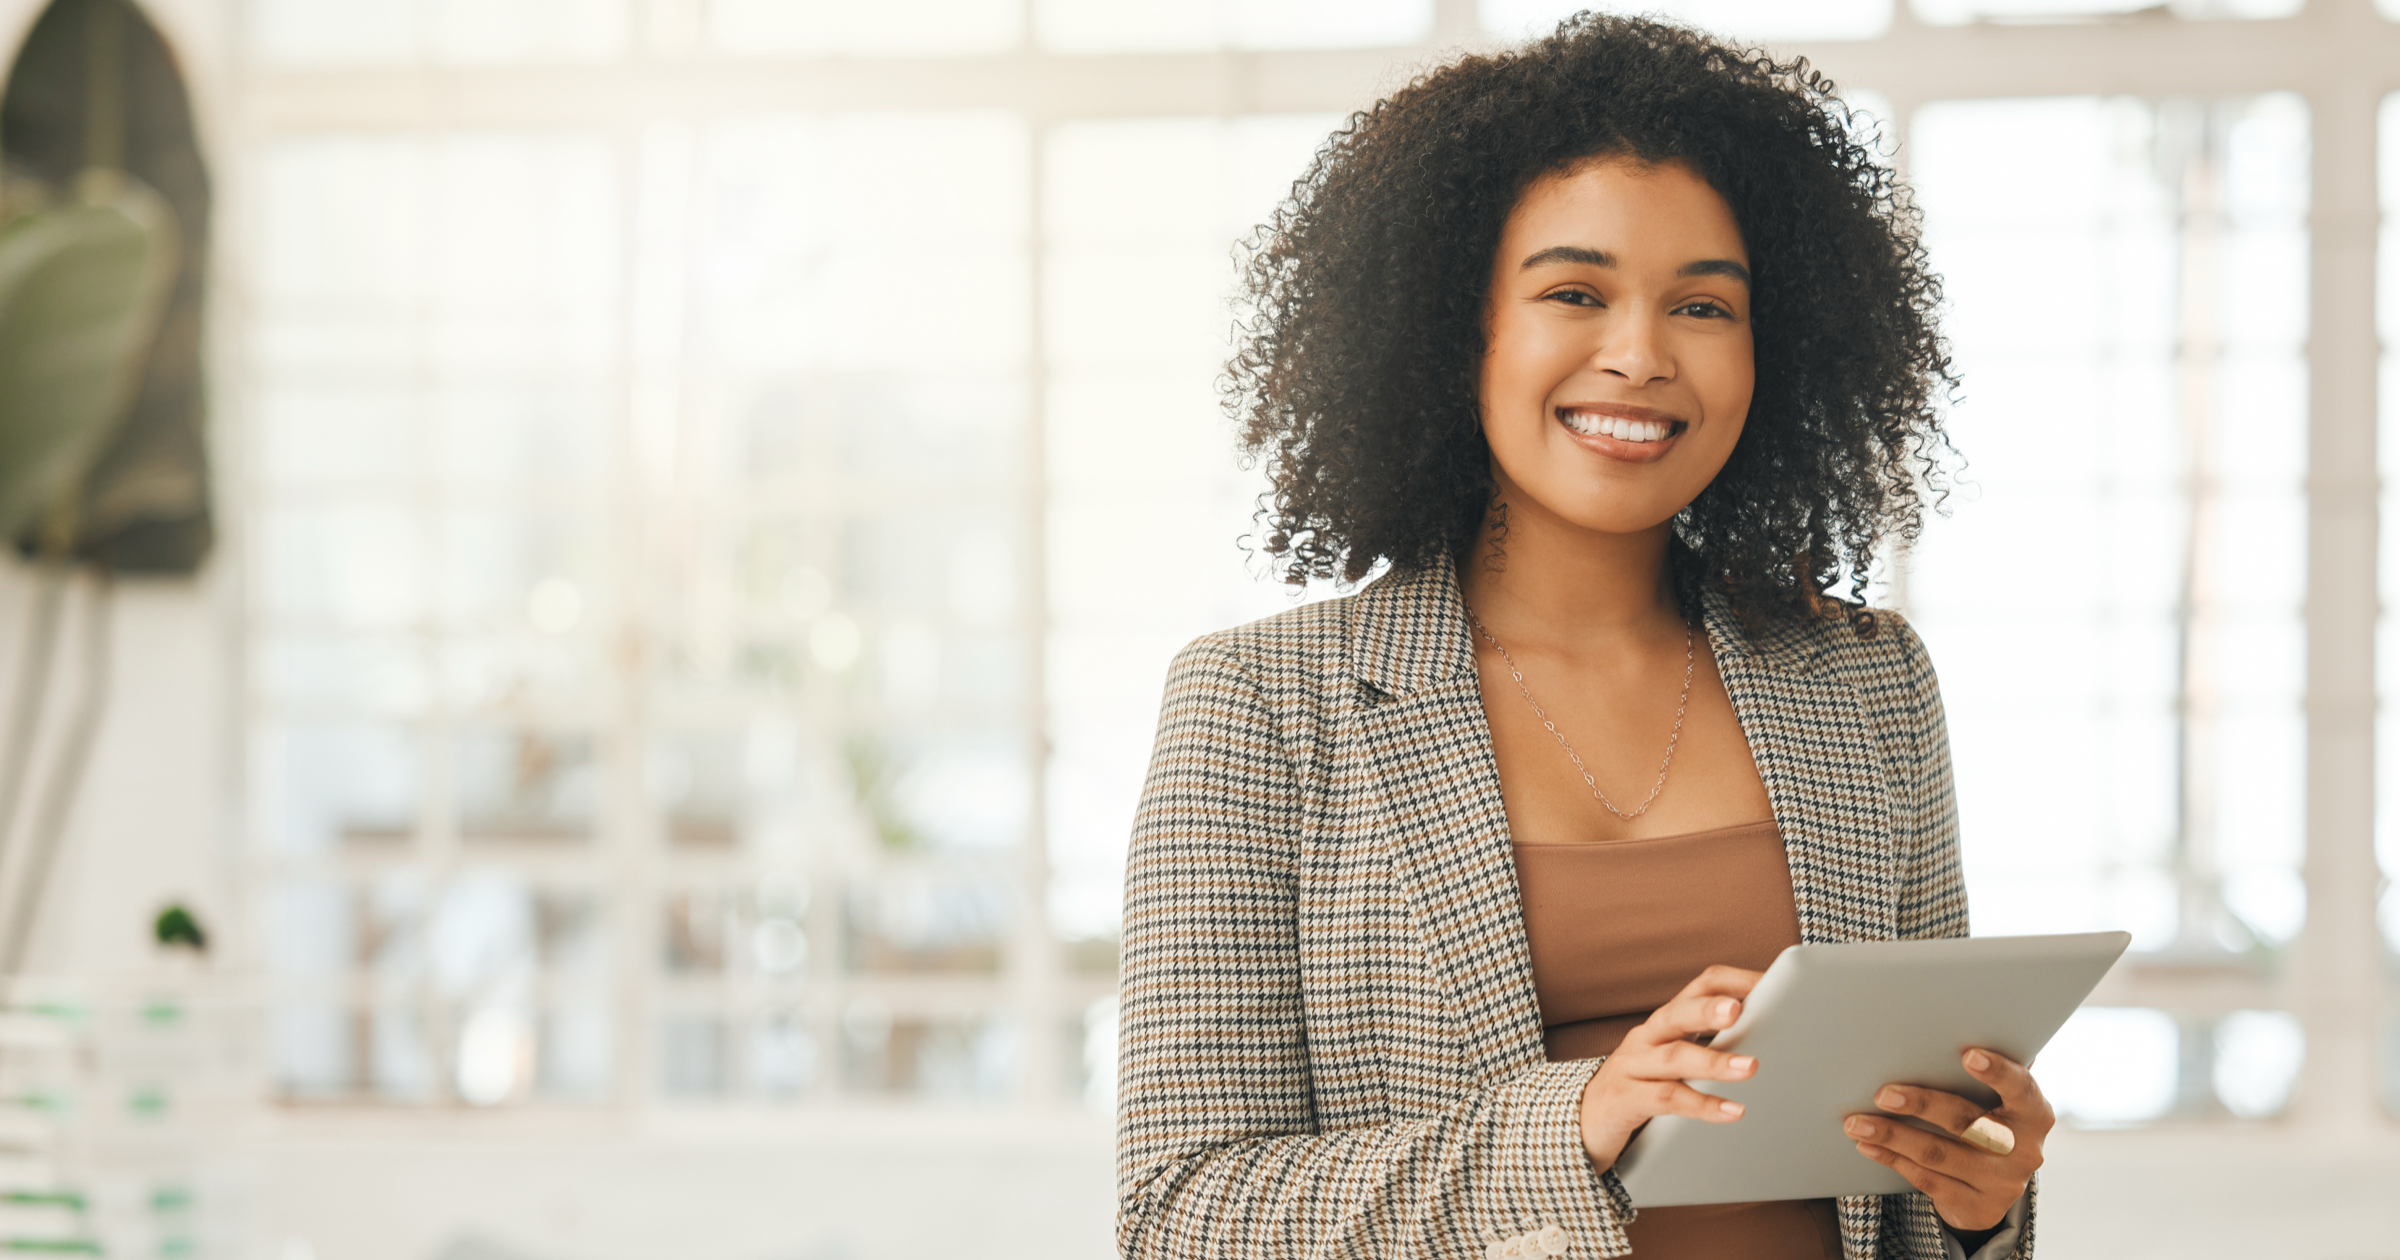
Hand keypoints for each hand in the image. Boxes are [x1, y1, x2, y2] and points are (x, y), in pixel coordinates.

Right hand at [1576, 965, 1761, 1171]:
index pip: (1701, 985)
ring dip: (1714, 1061)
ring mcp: (1633, 1066)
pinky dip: (1702, 1104)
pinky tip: (1732, 1110)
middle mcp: (1647, 1036)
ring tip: (1750, 1067)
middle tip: (1739, 1010)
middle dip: (1710, 1009)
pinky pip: (1667, 1099)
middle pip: (1679, 1012)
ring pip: (1674, 1057)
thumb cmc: (1642, 1087)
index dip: (1735, 980)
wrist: (1584, 1122)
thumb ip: (1710, 1046)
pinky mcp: (1625, 1099)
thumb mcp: (1674, 1061)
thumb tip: (1774, 1040)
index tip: (1772, 982)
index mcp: (1666, 1021)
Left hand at [1843, 1048, 2052, 1230]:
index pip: (2022, 1089)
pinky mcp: (1979, 1208)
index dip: (1998, 1072)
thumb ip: (1985, 1074)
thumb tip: (1954, 1028)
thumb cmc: (1987, 1122)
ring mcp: (2002, 1183)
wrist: (1993, 1188)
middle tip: (1882, 1093)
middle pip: (1967, 1122)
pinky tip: (1868, 1146)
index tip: (1967, 1055)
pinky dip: (1893, 1159)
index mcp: (2034, 1114)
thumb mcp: (1996, 1101)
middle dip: (1921, 1105)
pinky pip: (1928, 1180)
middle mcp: (2025, 1151)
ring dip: (1892, 1136)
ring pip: (1938, 1155)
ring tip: (1856, 1123)